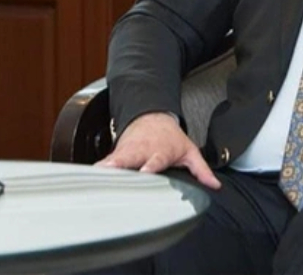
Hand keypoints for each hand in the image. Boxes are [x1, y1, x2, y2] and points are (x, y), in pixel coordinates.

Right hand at [94, 112, 221, 189]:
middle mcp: (142, 151)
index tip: (146, 172)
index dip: (151, 166)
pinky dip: (97, 170)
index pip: (156, 160)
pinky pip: (105, 162)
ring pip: (114, 160)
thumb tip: (215, 185)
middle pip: (130, 158)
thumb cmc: (171, 139)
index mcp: (160, 151)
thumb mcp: (189, 151)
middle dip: (121, 165)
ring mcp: (127, 151)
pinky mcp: (116, 154)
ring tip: (94, 176)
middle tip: (110, 172)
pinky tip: (87, 178)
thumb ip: (201, 169)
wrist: (152, 117)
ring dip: (105, 168)